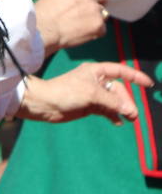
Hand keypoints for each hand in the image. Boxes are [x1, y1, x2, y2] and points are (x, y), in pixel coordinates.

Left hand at [16, 61, 151, 124]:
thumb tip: (129, 110)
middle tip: (132, 114)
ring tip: (129, 119)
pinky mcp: (90, 105)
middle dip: (127, 101)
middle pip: (120, 90)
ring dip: (122, 109)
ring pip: (115, 101)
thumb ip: (112, 101)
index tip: (149, 84)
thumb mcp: (92, 93)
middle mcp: (96, 81)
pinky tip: (118, 122)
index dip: (135, 76)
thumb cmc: (66, 92)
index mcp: (96, 71)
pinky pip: (107, 110)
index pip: (120, 71)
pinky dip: (113, 115)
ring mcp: (93, 94)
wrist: (46, 104)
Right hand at [35, 0, 109, 54]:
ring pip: (104, 11)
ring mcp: (94, 9)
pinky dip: (94, 30)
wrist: (40, 30)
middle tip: (89, 8)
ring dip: (95, 16)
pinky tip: (81, 31)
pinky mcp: (98, 24)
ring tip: (80, 22)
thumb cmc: (42, 12)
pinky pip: (102, 27)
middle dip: (99, 0)